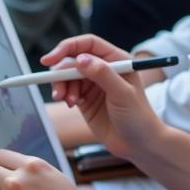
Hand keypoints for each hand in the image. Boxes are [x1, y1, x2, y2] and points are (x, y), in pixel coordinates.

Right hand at [41, 35, 165, 159]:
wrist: (139, 144)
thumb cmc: (138, 117)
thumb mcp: (122, 93)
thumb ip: (102, 74)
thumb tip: (80, 59)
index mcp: (116, 60)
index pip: (87, 44)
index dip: (67, 47)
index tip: (50, 59)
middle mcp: (103, 69)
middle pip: (73, 59)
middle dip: (61, 72)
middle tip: (58, 89)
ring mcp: (93, 84)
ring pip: (67, 75)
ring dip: (62, 86)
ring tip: (67, 100)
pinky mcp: (85, 99)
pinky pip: (68, 90)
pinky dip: (65, 95)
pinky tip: (71, 104)